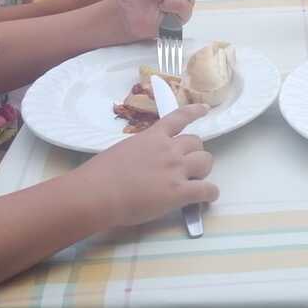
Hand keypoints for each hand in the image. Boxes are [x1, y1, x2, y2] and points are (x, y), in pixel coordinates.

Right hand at [76, 106, 217, 226]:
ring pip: (206, 161)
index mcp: (153, 137)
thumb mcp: (123, 149)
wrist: (97, 192)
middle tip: (187, 166)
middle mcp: (168, 149)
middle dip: (195, 153)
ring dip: (203, 170)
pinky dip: (210, 193)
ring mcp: (175, 169)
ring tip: (196, 181)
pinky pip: (206, 189)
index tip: (205, 109)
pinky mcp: (179, 191)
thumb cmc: (100, 174)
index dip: (194, 112)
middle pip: (196, 143)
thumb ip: (141, 150)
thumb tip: (146, 160)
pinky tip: (208, 197)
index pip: (179, 118)